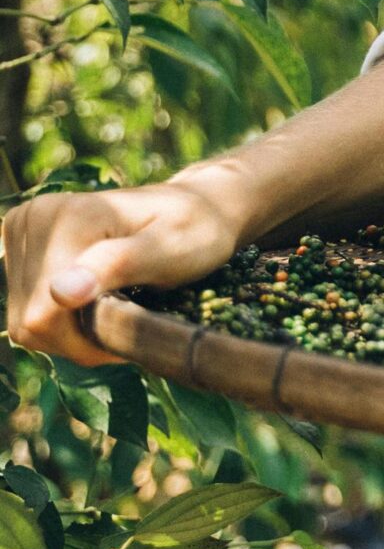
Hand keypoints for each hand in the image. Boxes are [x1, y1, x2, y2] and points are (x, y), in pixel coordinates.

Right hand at [3, 177, 242, 368]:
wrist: (196, 208)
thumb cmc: (195, 229)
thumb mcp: (171, 248)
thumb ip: (116, 265)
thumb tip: (60, 292)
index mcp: (66, 216)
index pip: (45, 314)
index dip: (86, 339)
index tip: (132, 328)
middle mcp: (34, 218)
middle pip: (32, 322)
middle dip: (81, 340)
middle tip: (130, 323)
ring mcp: (24, 232)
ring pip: (26, 323)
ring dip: (72, 336)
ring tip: (117, 314)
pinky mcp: (23, 248)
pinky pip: (27, 313)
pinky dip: (62, 325)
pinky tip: (96, 308)